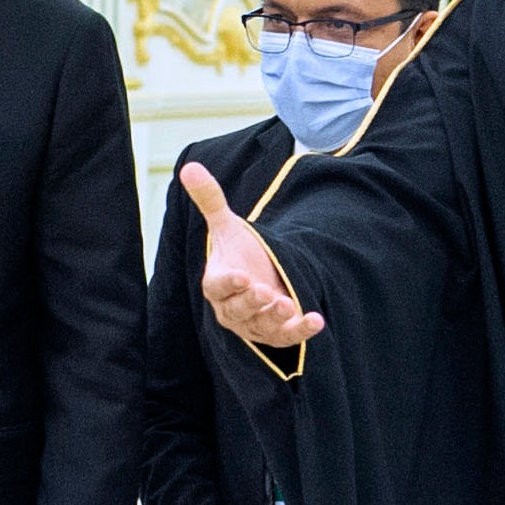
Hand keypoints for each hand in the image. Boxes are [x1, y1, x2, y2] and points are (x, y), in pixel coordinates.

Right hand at [180, 163, 323, 347]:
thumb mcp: (227, 226)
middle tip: (265, 291)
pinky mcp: (275, 334)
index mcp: (217, 283)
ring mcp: (254, 324)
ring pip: (261, 326)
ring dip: (275, 318)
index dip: (228, 283)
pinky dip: (301, 331)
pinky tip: (316, 320)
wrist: (262, 276)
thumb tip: (189, 167)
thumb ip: (210, 200)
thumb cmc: (239, 254)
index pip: (217, 287)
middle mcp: (232, 309)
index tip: (241, 276)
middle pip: (237, 310)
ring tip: (288, 305)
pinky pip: (287, 337)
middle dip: (251, 302)